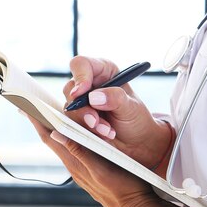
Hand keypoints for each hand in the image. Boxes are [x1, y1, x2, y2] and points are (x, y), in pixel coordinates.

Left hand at [26, 115, 194, 206]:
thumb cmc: (124, 188)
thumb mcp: (102, 168)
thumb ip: (80, 151)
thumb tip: (56, 134)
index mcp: (74, 162)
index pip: (50, 137)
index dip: (37, 120)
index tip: (25, 104)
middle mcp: (74, 165)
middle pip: (52, 138)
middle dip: (40, 120)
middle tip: (30, 104)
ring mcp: (81, 169)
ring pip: (62, 143)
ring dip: (52, 127)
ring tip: (44, 113)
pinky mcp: (90, 170)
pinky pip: (73, 149)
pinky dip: (66, 136)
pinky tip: (69, 132)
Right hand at [63, 56, 172, 170]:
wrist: (136, 142)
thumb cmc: (136, 119)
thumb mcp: (131, 107)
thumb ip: (115, 98)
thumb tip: (93, 96)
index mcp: (103, 71)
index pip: (82, 64)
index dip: (79, 77)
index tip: (81, 93)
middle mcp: (89, 84)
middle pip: (70, 89)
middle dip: (83, 109)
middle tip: (95, 122)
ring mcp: (81, 102)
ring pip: (70, 109)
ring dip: (87, 123)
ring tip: (107, 131)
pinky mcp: (77, 118)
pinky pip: (72, 123)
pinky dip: (86, 131)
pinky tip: (103, 135)